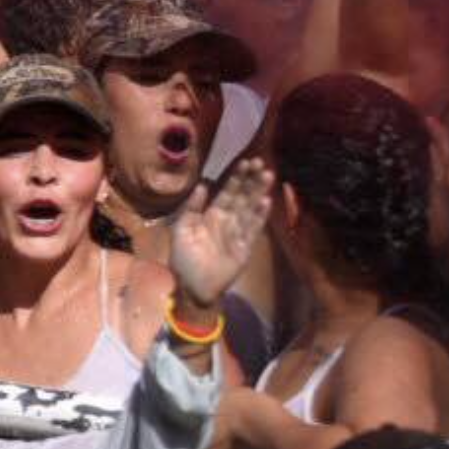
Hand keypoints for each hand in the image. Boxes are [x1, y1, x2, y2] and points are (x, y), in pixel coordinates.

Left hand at [169, 157, 274, 308]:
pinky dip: (259, 216)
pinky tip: (265, 202)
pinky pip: (252, 229)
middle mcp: (227, 221)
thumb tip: (203, 185)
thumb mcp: (181, 230)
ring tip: (267, 176)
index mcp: (211, 215)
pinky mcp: (244, 248)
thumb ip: (191, 208)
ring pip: (250, 209)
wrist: (191, 287)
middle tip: (261, 163)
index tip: (246, 162)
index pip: (226, 191)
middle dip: (251, 180)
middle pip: (242, 196)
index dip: (236, 177)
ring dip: (258, 193)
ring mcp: (237, 234)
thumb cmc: (183, 259)